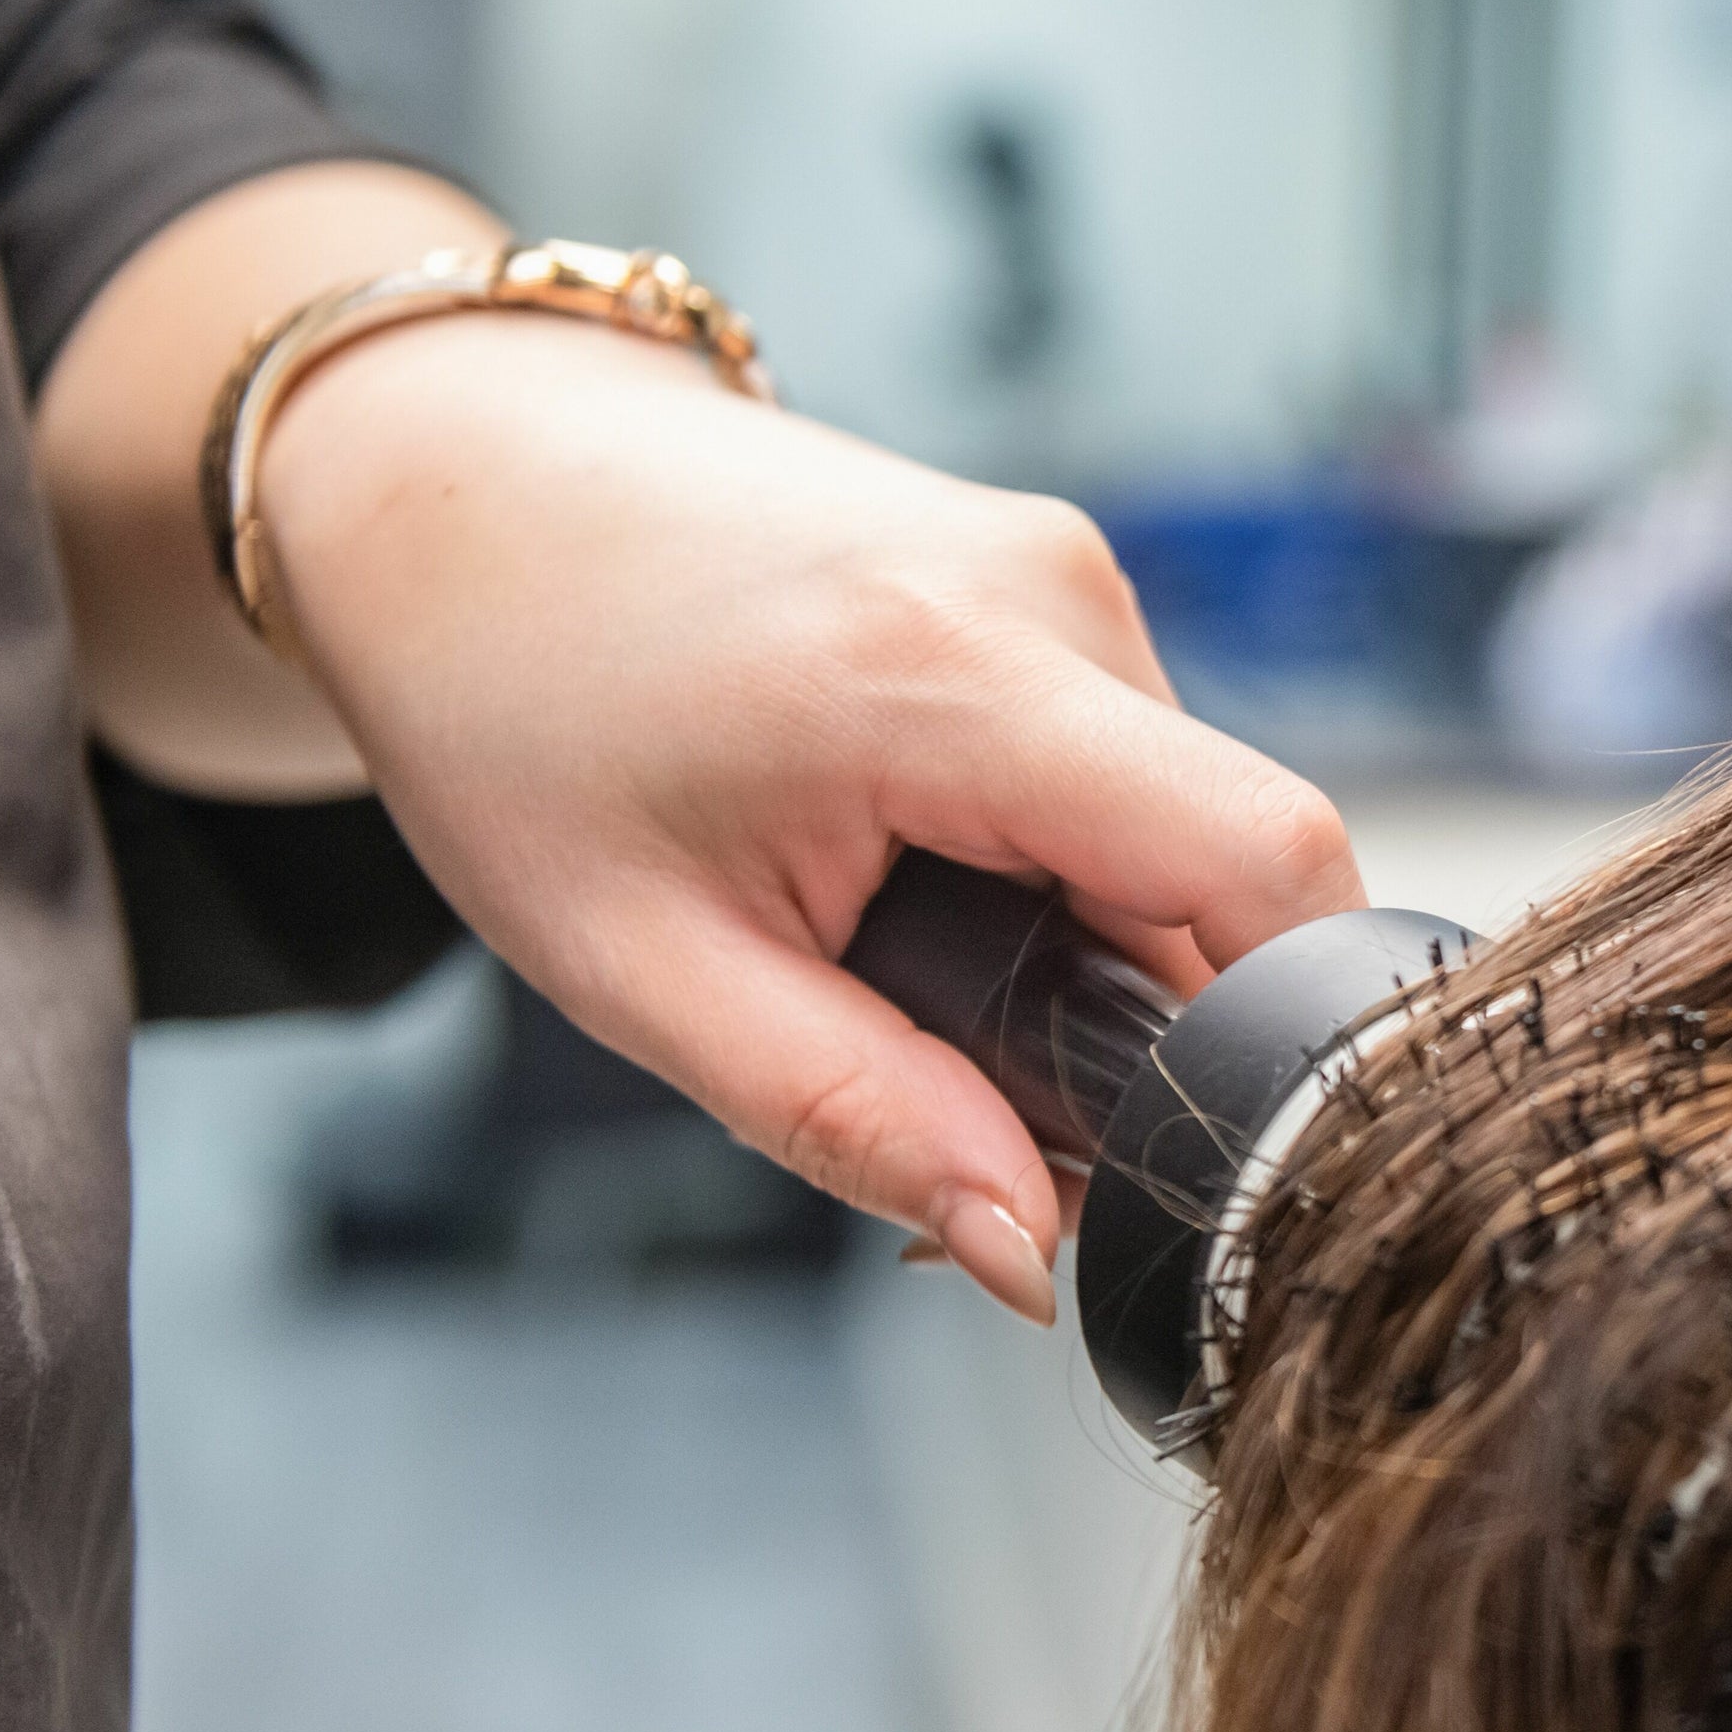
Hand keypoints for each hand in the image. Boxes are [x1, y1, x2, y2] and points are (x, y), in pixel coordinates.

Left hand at [251, 315, 1366, 1322]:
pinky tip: (925, 872)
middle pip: (1229, 867)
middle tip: (974, 1100)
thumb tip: (1032, 1256)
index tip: (1200, 1157)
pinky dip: (1068, 856)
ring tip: (912, 962)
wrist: (446, 475)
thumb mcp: (644, 966)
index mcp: (948, 678)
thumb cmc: (508, 700)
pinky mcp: (1052, 571)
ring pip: (1186, 821)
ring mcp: (1063, 566)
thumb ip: (857, 1120)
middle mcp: (1047, 592)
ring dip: (1097, 935)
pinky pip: (1134, 759)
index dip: (1284, 1033)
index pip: (1263, 862)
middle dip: (1148, 1018)